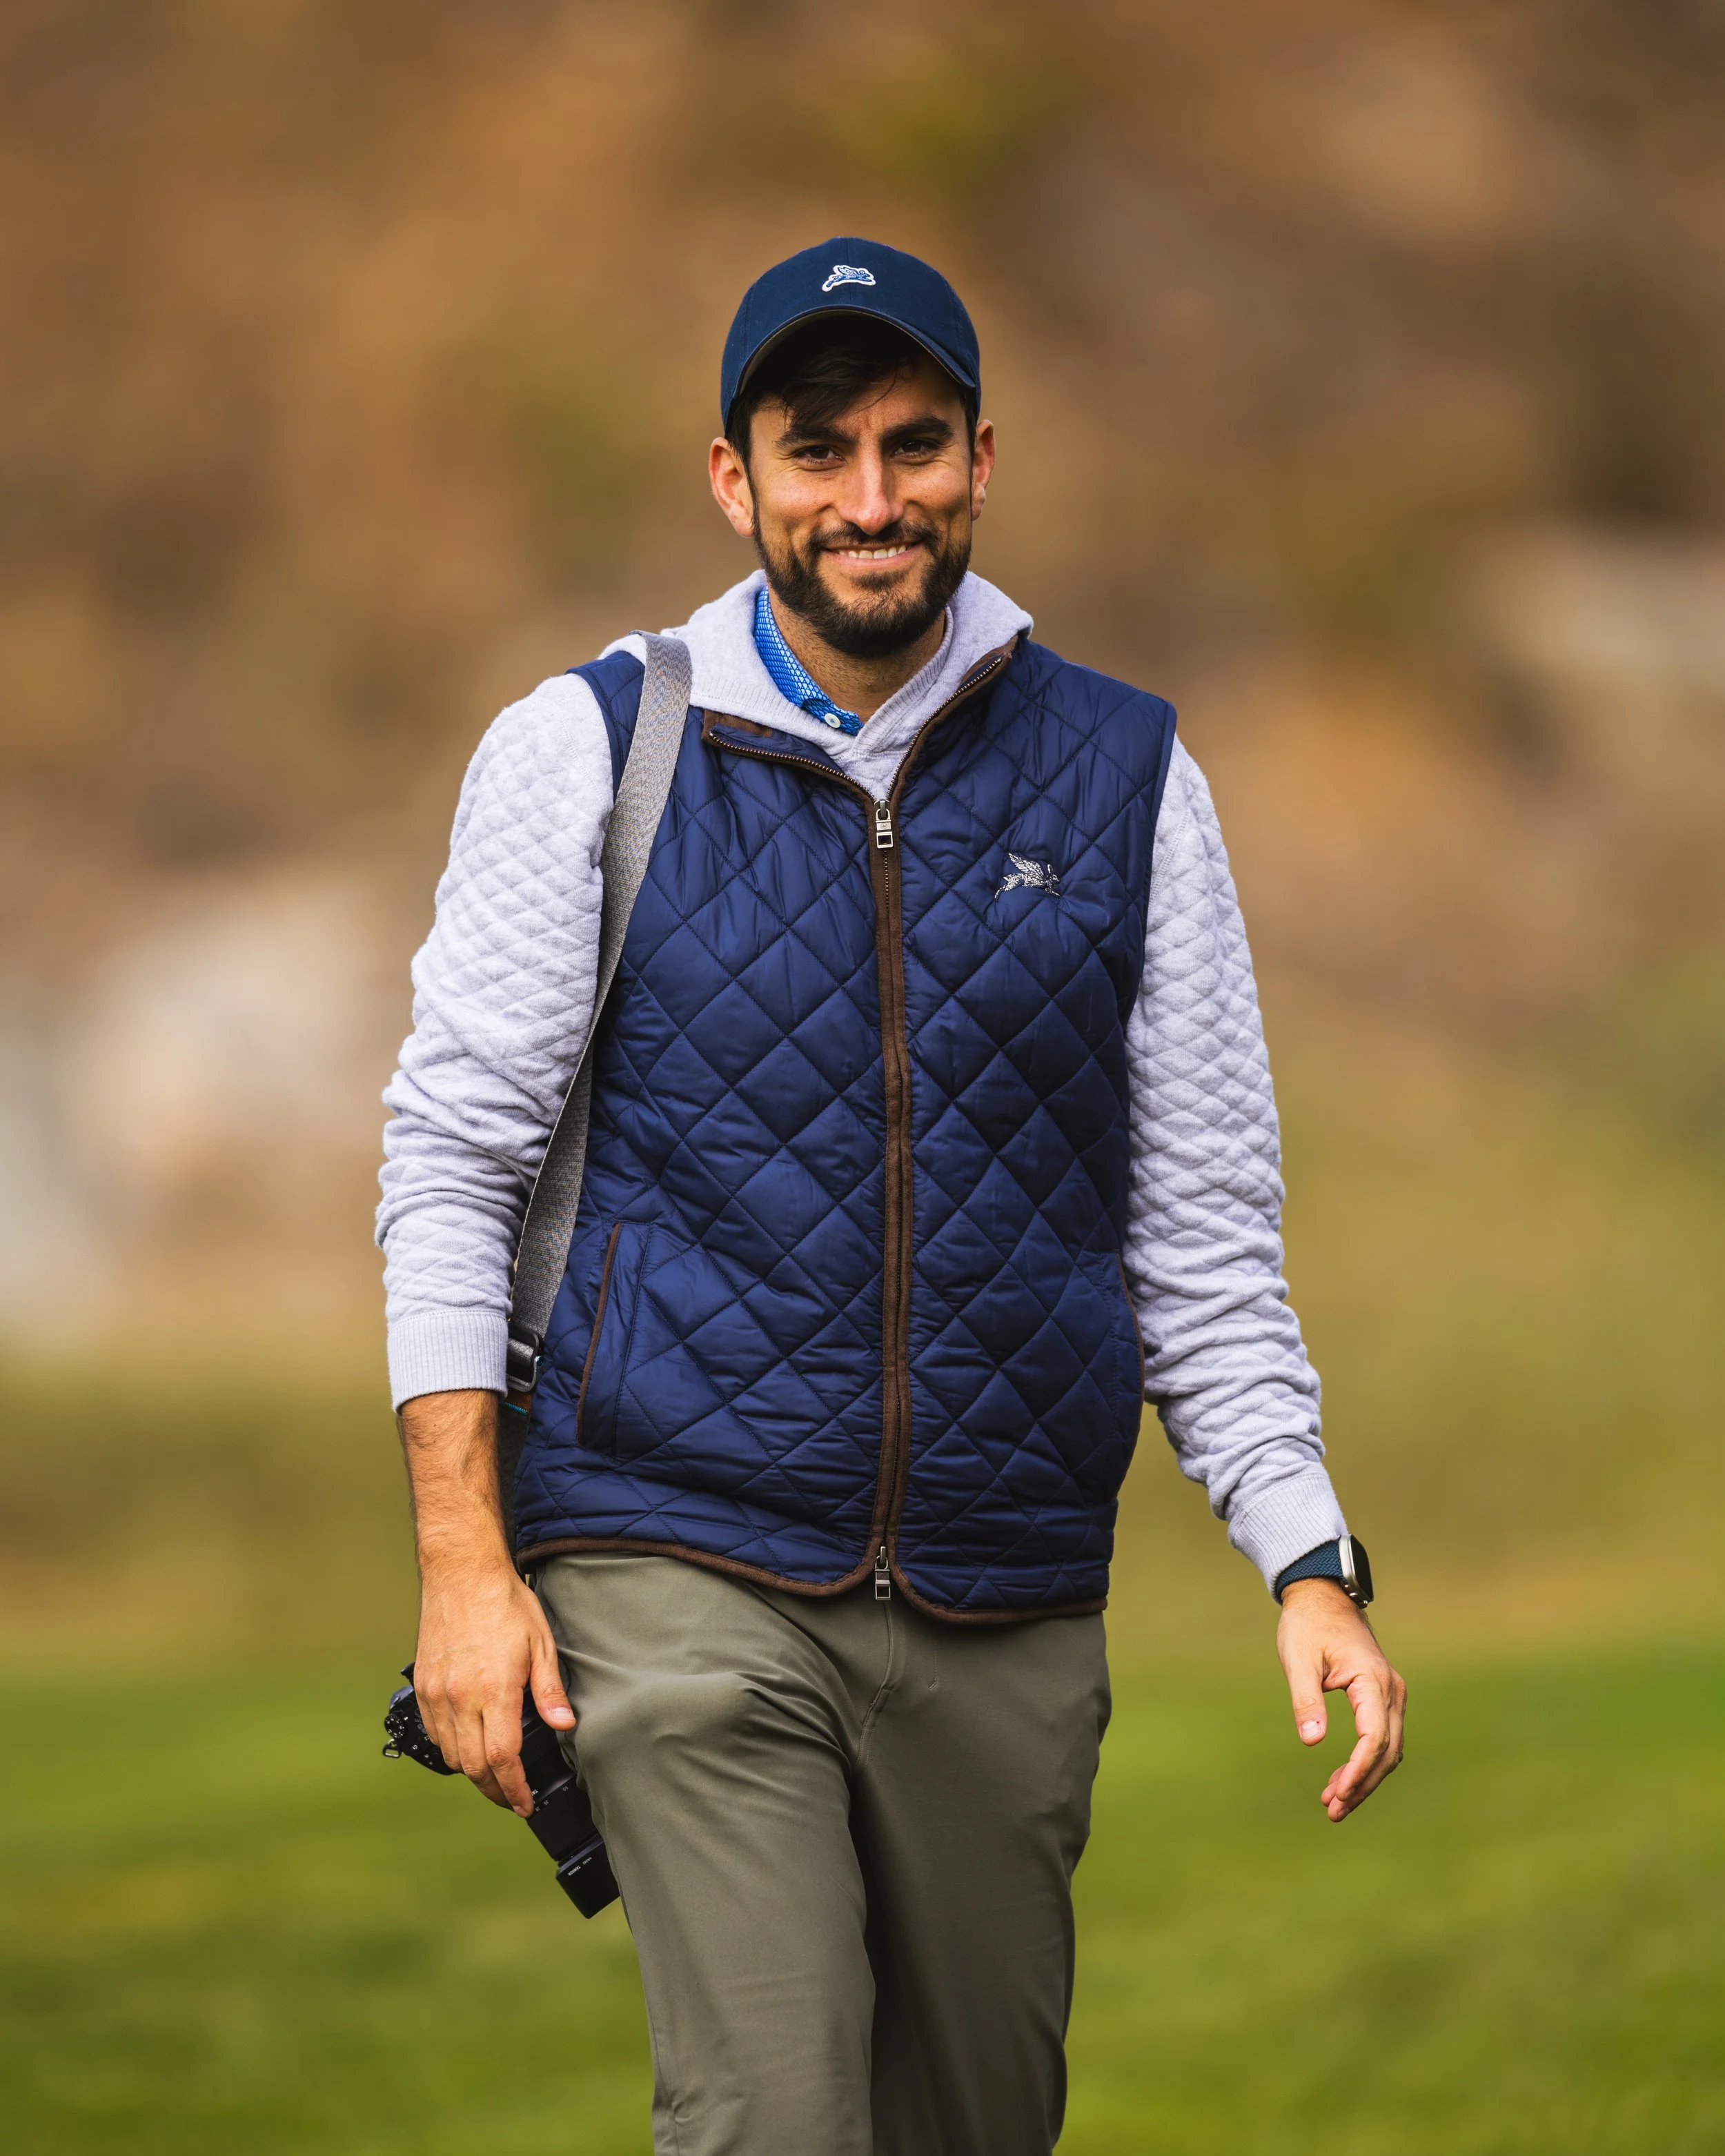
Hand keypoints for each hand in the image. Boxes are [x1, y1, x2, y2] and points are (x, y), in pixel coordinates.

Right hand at [413, 1553, 574, 1814]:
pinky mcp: (423, 1685)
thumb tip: (564, 1727)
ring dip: (472, 1772)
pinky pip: (433, 1733)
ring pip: (450, 1754)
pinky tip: (468, 1744)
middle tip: (513, 1797)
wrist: (461, 1573)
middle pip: (474, 1766)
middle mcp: (460, 1697)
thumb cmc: (505, 1603)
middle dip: (495, 1790)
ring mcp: (437, 1693)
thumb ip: (549, 1690)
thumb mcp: (541, 1643)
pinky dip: (450, 1748)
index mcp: (494, 1690)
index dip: (514, 1790)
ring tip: (494, 1774)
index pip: (502, 1759)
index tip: (525, 1803)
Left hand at [1277, 1578, 1405, 1821]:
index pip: (1373, 1737)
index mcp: (1371, 1680)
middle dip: (1362, 1784)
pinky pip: (1382, 1738)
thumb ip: (1306, 1700)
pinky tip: (1343, 1781)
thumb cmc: (1307, 1626)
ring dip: (1365, 1778)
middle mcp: (1390, 1690)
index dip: (1359, 1770)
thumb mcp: (1298, 1659)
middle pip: (1386, 1750)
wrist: (1324, 1598)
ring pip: (1388, 1749)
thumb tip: (1313, 1742)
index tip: (1338, 1794)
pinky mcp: (1383, 1698)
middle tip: (1333, 1811)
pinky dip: (1366, 1762)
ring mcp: (1391, 1694)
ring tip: (1334, 1804)